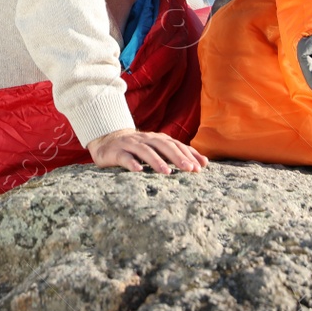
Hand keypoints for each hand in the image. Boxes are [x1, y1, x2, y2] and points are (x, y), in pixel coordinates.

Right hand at [87, 129, 208, 173]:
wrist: (107, 142)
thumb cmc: (138, 149)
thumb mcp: (158, 150)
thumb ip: (179, 154)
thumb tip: (204, 162)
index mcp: (157, 138)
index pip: (175, 144)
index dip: (188, 154)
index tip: (200, 167)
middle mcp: (145, 139)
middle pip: (163, 145)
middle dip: (177, 157)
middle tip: (189, 169)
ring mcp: (130, 144)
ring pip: (145, 151)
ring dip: (157, 161)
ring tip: (167, 172)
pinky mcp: (116, 152)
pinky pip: (124, 157)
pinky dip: (132, 163)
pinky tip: (138, 170)